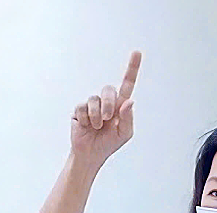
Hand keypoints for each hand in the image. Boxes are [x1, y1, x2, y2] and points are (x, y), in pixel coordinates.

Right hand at [70, 50, 140, 166]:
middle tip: (107, 118)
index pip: (127, 84)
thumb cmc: (109, 143)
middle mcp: (106, 102)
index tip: (137, 53)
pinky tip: (86, 126)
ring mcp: (92, 106)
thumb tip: (129, 101)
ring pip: (94, 100)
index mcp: (120, 106)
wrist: (91, 155)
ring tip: (96, 127)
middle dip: (109, 103)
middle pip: (108, 89)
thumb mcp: (124, 133)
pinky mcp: (79, 111)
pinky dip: (86, 119)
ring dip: (96, 115)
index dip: (132, 68)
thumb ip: (128, 117)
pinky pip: (82, 108)